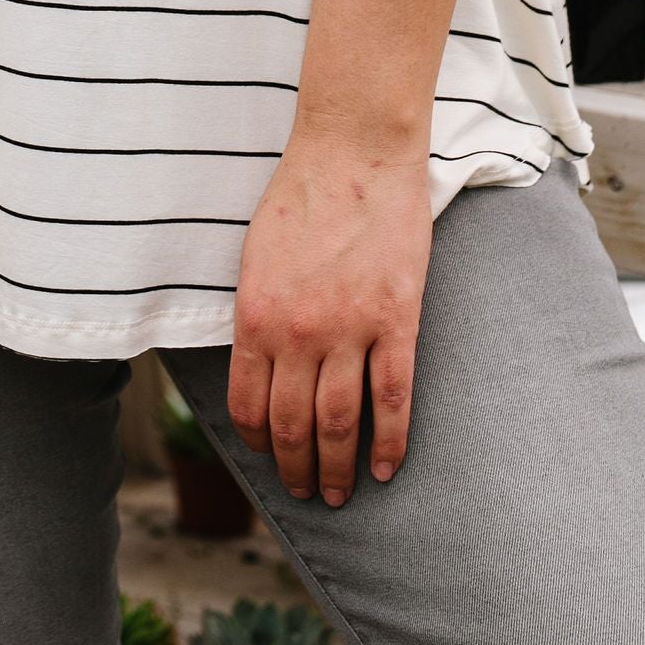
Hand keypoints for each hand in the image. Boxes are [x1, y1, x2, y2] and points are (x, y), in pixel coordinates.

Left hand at [227, 138, 430, 506]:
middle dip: (296, 468)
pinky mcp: (396, 320)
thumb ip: (255, 313)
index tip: (268, 458)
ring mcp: (349, 329)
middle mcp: (297, 332)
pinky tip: (387, 468)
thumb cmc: (299, 195)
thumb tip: (255, 364)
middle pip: (293, 425)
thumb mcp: (253, 256)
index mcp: (255, 316)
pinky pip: (393, 397)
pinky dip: (391, 442)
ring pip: (341, 423)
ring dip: (337, 468)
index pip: (247, 404)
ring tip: (337, 493)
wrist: (353, 151)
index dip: (258, 442)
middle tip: (304, 492)